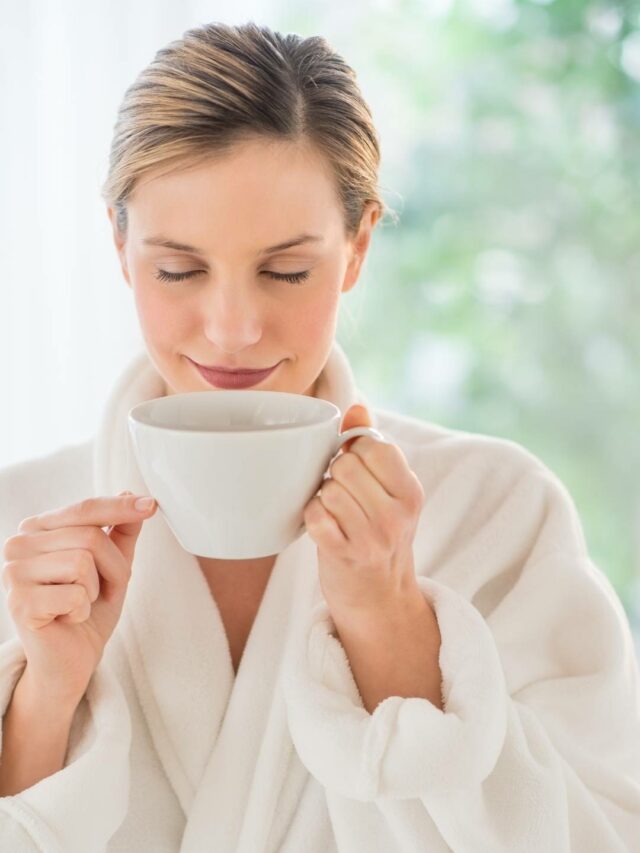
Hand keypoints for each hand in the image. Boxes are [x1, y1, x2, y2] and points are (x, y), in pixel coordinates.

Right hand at [1, 492, 156, 706]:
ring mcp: (13, 573)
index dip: (120, 508)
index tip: (151, 504)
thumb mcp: (112, 565)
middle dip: (113, 567)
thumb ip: (120, 531)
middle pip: (90, 536)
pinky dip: (83, 610)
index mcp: (38, 528)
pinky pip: (75, 593)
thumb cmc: (87, 610)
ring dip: (96, 589)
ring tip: (81, 603)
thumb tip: (130, 493)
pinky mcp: (19, 602)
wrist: (69, 661)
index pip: (84, 509)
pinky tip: (67, 618)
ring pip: (83, 562)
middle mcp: (19, 544)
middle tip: (103, 590)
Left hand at [303, 404, 425, 622]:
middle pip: (346, 466)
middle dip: (336, 476)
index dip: (355, 453)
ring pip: (328, 490)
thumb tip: (357, 407)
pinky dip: (313, 518)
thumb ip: (372, 446)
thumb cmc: (379, 533)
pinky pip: (316, 517)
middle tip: (344, 496)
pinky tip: (325, 528)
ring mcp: (373, 538)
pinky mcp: (345, 556)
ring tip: (337, 514)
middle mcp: (397, 514)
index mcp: (411, 491)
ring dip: (324, 499)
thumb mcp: (390, 491)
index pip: (374, 446)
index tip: (358, 471)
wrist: (380, 598)